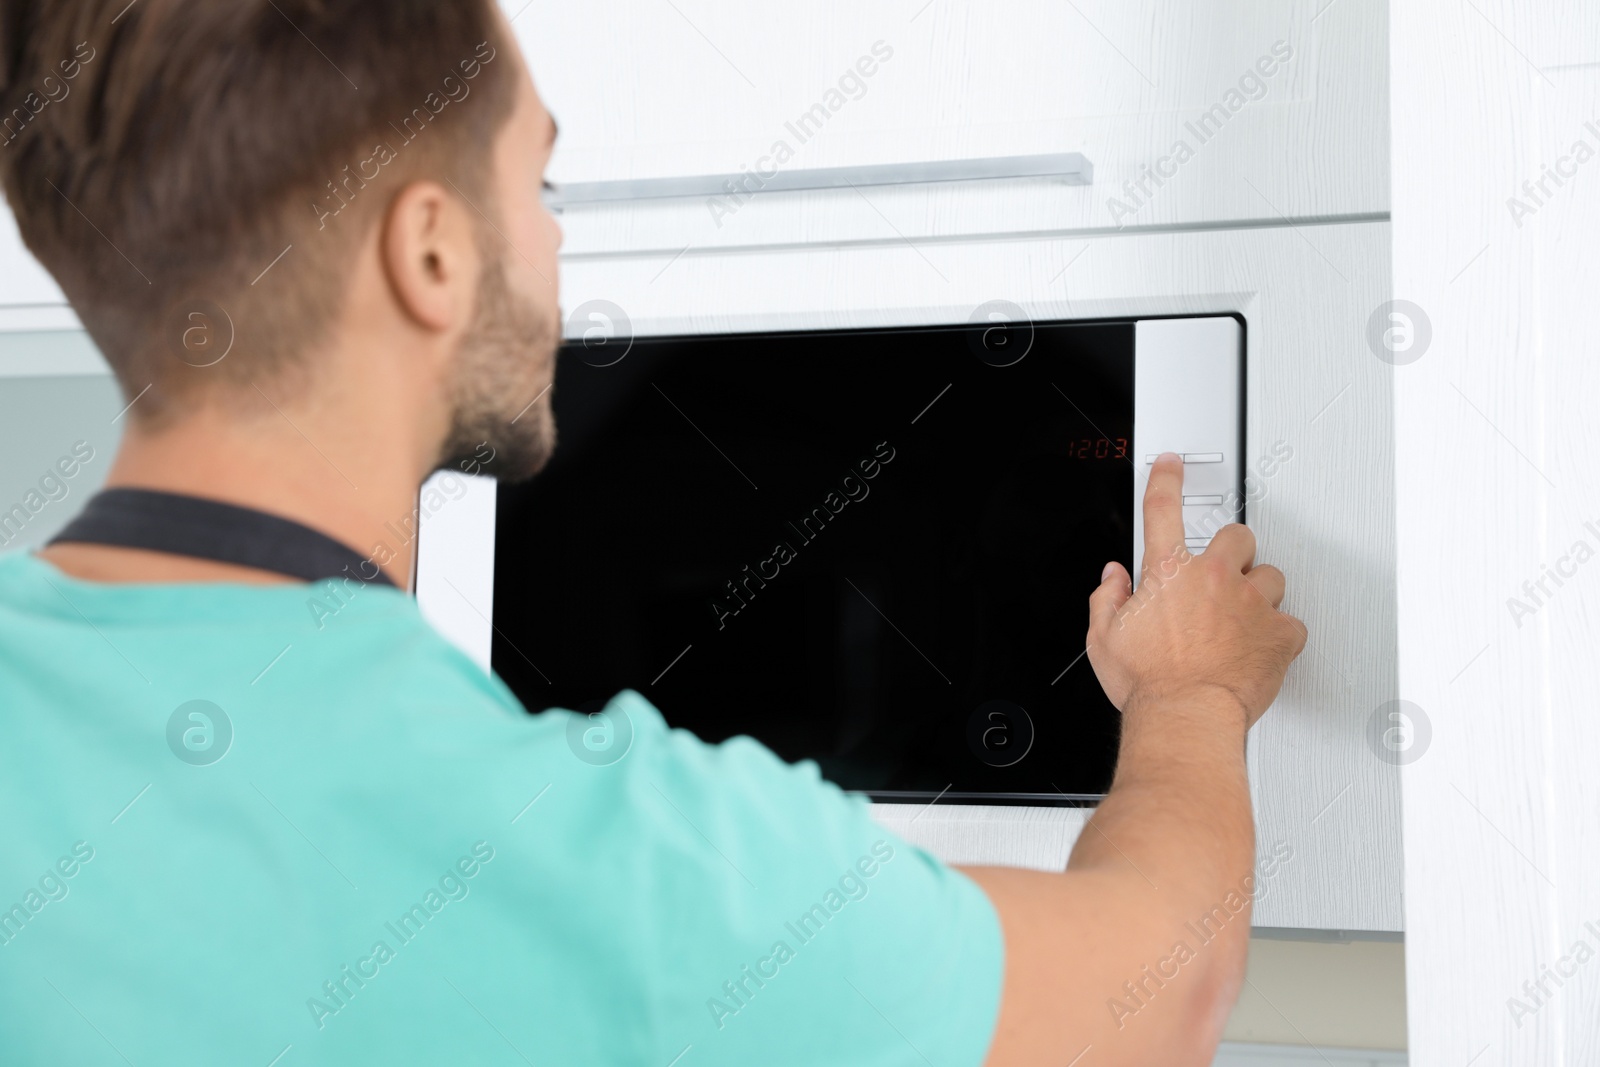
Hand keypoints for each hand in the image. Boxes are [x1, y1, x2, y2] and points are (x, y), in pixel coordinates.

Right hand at [1086, 453, 1306, 728]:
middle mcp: (1213, 579)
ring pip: (1271, 575)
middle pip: (1237, 536)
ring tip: (1242, 618)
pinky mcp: (1280, 634)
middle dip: (1231, 552)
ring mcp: (1251, 604)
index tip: (1171, 465)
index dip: (1166, 479)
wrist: (1185, 717)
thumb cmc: (1148, 684)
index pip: (1162, 509)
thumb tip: (1114, 580)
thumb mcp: (1103, 639)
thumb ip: (1106, 599)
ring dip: (1259, 591)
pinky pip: (1291, 621)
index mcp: (1168, 573)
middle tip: (1222, 577)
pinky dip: (1279, 632)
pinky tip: (1261, 646)